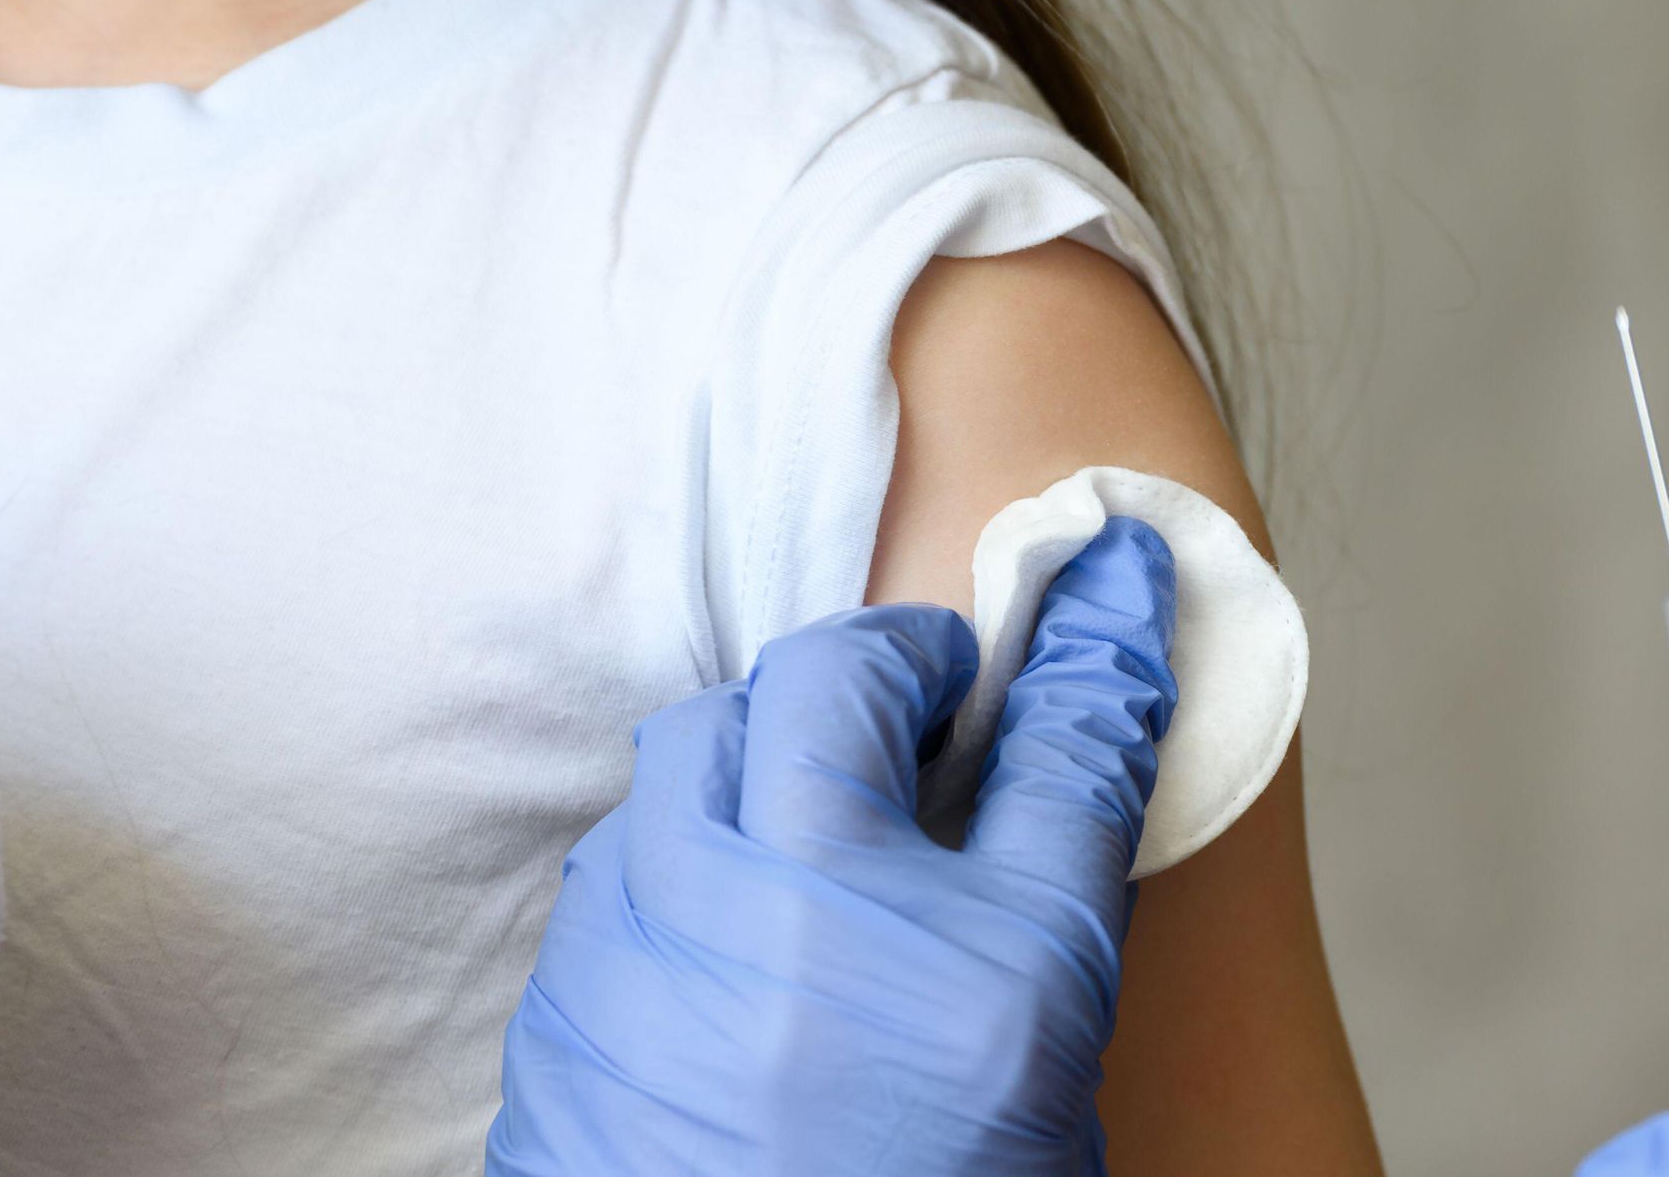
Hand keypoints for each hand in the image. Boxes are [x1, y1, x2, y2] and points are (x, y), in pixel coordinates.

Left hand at [485, 515, 1179, 1176]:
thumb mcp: (1046, 1035)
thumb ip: (1074, 823)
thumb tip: (1114, 645)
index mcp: (942, 954)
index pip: (1033, 731)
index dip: (1046, 653)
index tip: (1066, 626)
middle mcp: (771, 932)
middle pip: (805, 700)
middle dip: (864, 691)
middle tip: (924, 738)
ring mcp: (634, 980)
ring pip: (681, 782)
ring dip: (754, 780)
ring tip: (825, 858)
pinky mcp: (554, 1042)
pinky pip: (612, 894)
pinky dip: (677, 885)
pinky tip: (733, 964)